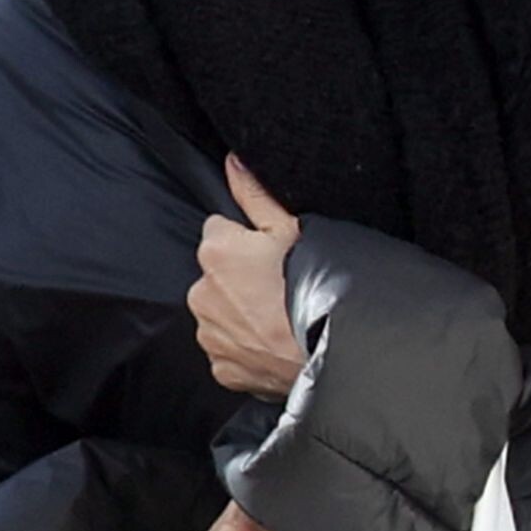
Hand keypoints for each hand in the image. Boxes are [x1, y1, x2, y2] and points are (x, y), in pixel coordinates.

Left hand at [188, 155, 306, 400]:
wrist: (329, 351)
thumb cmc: (314, 286)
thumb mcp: (291, 228)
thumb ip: (254, 193)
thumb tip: (233, 163)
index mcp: (215, 252)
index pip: (218, 233)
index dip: (245, 242)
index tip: (268, 255)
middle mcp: (201, 292)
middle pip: (217, 276)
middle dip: (239, 280)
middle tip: (277, 288)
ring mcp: (209, 333)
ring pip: (220, 314)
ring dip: (240, 314)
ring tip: (277, 318)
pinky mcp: (221, 367)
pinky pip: (229, 351)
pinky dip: (246, 348)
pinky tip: (272, 343)